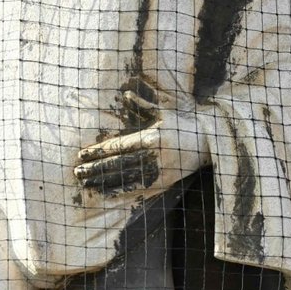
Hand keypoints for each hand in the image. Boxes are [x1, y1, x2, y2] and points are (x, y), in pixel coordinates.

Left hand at [75, 88, 210, 195]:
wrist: (212, 142)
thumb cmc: (187, 123)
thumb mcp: (167, 111)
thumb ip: (145, 104)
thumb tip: (125, 95)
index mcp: (153, 136)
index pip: (119, 146)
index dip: (99, 151)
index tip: (82, 155)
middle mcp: (155, 155)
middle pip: (119, 164)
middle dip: (96, 168)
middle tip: (77, 172)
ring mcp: (161, 171)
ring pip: (126, 179)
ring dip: (105, 182)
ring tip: (87, 184)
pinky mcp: (166, 183)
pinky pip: (139, 189)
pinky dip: (122, 193)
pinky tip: (107, 194)